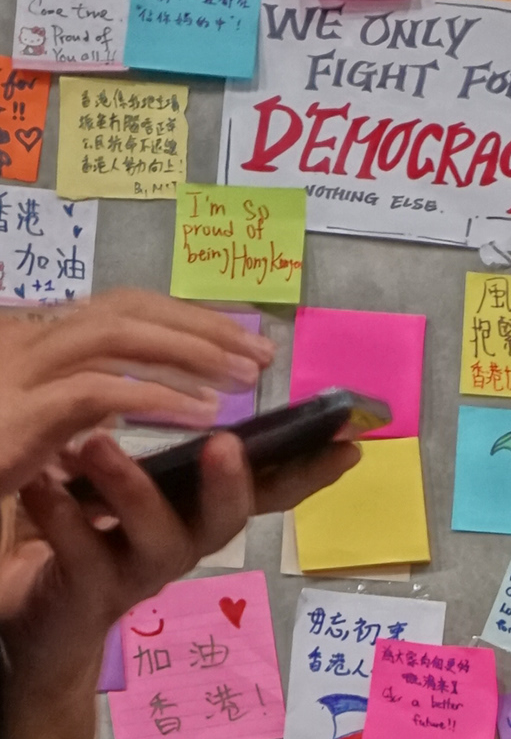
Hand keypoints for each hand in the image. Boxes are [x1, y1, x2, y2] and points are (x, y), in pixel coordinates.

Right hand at [0, 292, 269, 498]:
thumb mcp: (37, 431)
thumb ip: (77, 403)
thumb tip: (131, 396)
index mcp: (30, 342)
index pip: (116, 307)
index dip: (181, 316)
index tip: (239, 336)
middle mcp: (21, 343)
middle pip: (122, 309)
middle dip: (197, 324)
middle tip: (258, 353)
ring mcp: (15, 375)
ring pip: (112, 334)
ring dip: (186, 350)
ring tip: (242, 379)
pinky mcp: (16, 418)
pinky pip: (97, 391)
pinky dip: (155, 396)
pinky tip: (202, 413)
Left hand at [0, 426, 354, 738]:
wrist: (39, 642)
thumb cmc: (85, 554)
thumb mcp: (122, 498)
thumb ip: (152, 463)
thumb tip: (171, 403)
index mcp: (192, 518)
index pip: (259, 490)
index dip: (304, 469)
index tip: (348, 441)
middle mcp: (176, 551)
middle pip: (222, 524)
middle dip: (231, 487)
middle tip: (228, 445)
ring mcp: (135, 579)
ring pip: (158, 544)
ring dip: (135, 491)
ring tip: (95, 443)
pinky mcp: (86, 598)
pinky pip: (81, 555)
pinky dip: (60, 516)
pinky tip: (41, 483)